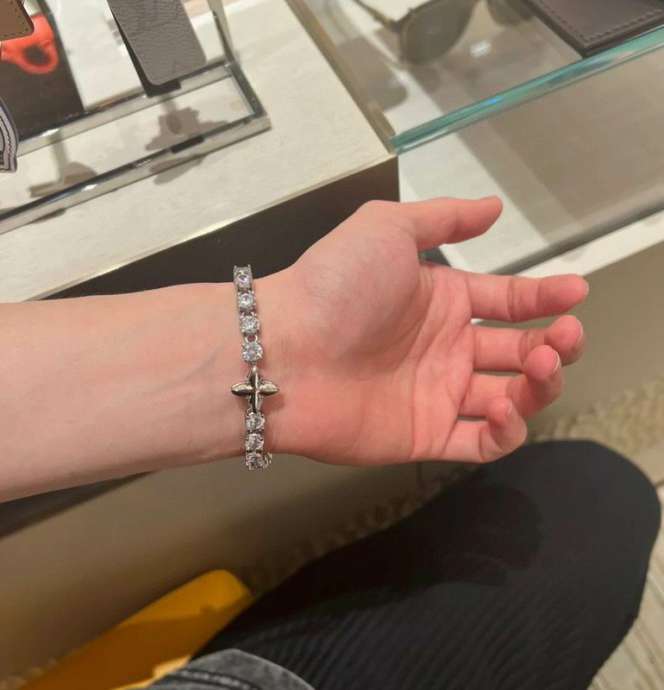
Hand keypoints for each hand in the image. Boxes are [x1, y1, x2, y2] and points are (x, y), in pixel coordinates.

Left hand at [263, 197, 586, 465]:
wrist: (283, 350)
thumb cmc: (335, 285)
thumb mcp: (387, 229)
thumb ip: (443, 218)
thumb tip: (494, 207)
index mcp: (442, 299)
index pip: (509, 300)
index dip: (545, 297)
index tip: (576, 292)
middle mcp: (445, 347)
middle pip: (518, 350)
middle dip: (554, 343)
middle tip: (565, 335)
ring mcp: (437, 394)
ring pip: (511, 397)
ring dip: (540, 384)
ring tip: (542, 364)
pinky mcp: (425, 435)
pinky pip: (481, 443)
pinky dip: (506, 431)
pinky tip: (505, 407)